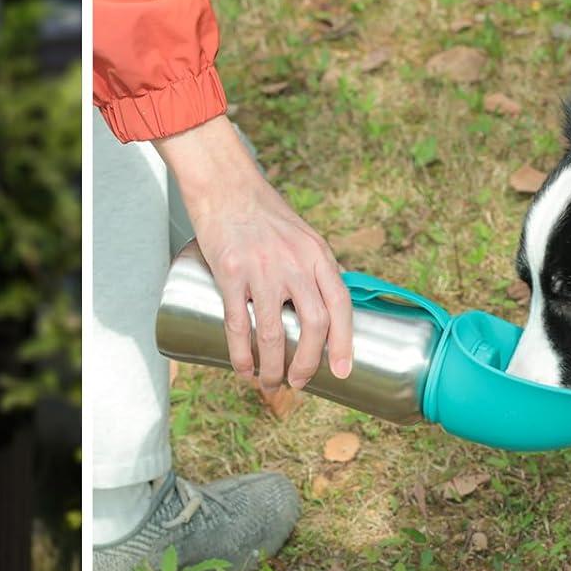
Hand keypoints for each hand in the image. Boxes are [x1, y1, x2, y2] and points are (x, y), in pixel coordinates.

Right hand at [155, 115, 353, 391]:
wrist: (226, 186)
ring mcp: (263, 269)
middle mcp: (295, 262)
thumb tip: (322, 314)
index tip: (342, 372)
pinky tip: (244, 370)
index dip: (345, 342)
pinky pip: (239, 325)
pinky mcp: (231, 273)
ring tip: (269, 384)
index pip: (340, 304)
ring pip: (274, 333)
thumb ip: (313, 271)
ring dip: (273, 368)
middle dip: (308, 363)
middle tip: (299, 383)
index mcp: (318, 254)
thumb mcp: (302, 237)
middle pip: (313, 325)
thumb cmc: (264, 216)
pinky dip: (241, 355)